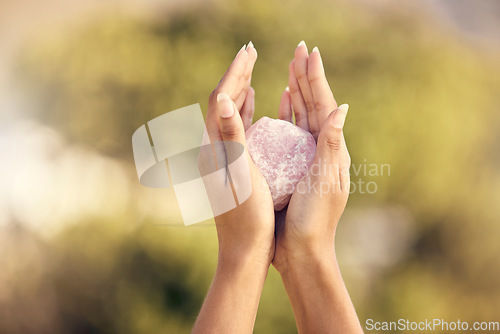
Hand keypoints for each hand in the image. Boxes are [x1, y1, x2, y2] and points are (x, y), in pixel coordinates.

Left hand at [193, 43, 274, 333]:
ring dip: (239, 89)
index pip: (220, 100)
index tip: (249, 51)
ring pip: (228, 113)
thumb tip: (222, 98)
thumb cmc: (247, 216)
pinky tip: (250, 102)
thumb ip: (231, 136)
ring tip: (250, 69)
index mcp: (213, 148)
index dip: (235, 73)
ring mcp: (220, 156)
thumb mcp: (241, 174)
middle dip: (236, 75)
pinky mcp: (230, 164)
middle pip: (222, 102)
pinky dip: (243, 110)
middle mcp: (212, 148)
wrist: (243, 249)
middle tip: (250, 51)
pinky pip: (236, 128)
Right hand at [273, 41, 350, 270]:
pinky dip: (286, 114)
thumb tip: (342, 107)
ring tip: (290, 68)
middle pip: (313, 105)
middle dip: (306, 77)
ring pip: (301, 116)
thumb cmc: (313, 219)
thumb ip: (331, 145)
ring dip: (296, 91)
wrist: (302, 250)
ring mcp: (306, 157)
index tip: (308, 52)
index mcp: (332, 150)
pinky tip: (280, 103)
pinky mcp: (292, 166)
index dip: (315, 78)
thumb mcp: (324, 181)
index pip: (323, 105)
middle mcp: (321, 149)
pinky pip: (290, 133)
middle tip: (298, 50)